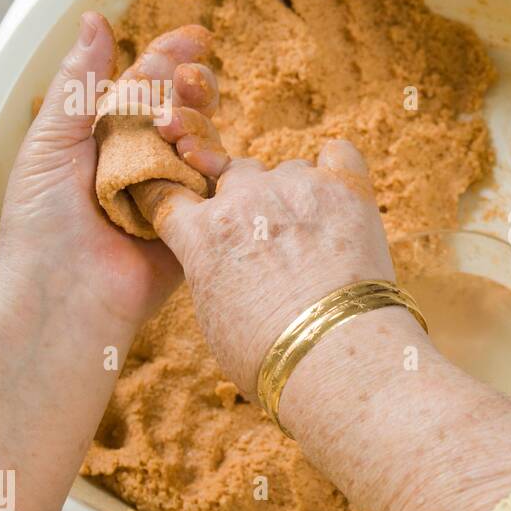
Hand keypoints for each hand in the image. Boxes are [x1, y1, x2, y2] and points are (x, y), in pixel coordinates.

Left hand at [0, 12, 229, 333]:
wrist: (63, 296)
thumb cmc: (42, 224)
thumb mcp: (51, 140)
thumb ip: (79, 81)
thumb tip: (98, 20)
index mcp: (104, 138)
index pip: (145, 86)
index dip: (170, 56)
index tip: (195, 37)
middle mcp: (141, 162)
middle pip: (184, 109)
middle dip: (193, 88)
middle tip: (190, 82)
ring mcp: (172, 193)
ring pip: (205, 143)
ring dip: (197, 126)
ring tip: (175, 131)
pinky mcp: (197, 225)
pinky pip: (218, 187)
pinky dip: (213, 168)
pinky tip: (197, 161)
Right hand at [137, 140, 402, 394]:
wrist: (336, 357)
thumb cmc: (270, 356)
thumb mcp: (214, 318)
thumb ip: (211, 269)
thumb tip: (222, 259)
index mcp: (199, 233)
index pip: (166, 192)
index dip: (174, 197)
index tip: (185, 206)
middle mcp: (243, 199)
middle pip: (234, 175)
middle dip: (245, 201)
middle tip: (268, 241)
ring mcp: (295, 187)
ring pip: (287, 169)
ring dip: (294, 194)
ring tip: (315, 241)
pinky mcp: (345, 187)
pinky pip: (339, 153)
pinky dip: (339, 170)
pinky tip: (343, 200)